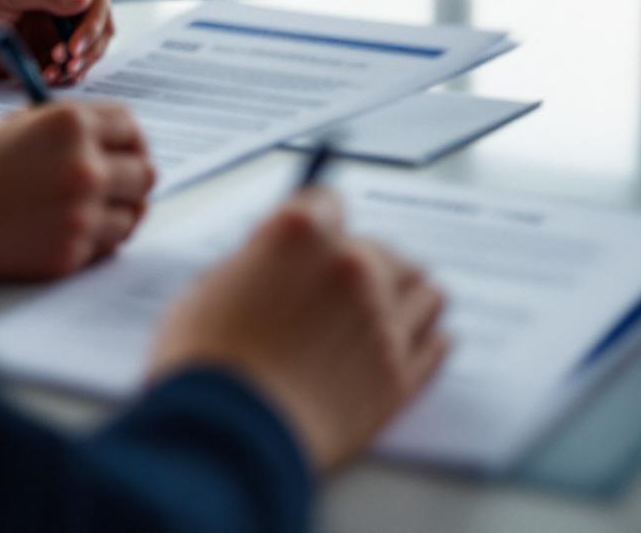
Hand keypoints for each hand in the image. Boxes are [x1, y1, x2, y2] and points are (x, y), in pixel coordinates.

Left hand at [0, 0, 114, 84]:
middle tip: (67, 61)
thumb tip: (85, 0)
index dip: (97, 12)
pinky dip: (67, 76)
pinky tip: (48, 78)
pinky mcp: (50, 55)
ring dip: (81, 62)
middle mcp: (61, 1)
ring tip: (56, 71)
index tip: (79, 38)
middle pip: (102, 19)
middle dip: (91, 43)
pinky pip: (73, 67)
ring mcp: (57, 29)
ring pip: (92, 46)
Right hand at [0, 101, 154, 278]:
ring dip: (117, 212)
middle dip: (133, 177)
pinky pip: (105, 246)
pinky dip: (94, 240)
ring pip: (133, 215)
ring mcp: (80, 213)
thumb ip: (74, 129)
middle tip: (118, 184)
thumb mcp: (22, 124)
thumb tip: (117, 142)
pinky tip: (68, 230)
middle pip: (146, 173)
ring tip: (90, 210)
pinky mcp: (69, 253)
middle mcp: (84, 166)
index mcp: (71, 124)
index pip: (131, 127)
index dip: (131, 139)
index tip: (127, 150)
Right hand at [149, 188, 447, 471]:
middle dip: (362, 260)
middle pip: (381, 247)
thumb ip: (253, 265)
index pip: (328, 201)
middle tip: (345, 283)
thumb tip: (267, 266)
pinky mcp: (398, 376)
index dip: (316, 218)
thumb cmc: (205, 363)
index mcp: (302, 234)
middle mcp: (351, 267)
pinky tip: (428, 337)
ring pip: (422, 291)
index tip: (316, 232)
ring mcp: (381, 321)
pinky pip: (435, 347)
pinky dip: (430, 339)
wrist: (225, 439)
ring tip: (397, 304)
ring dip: (407, 293)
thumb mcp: (207, 289)